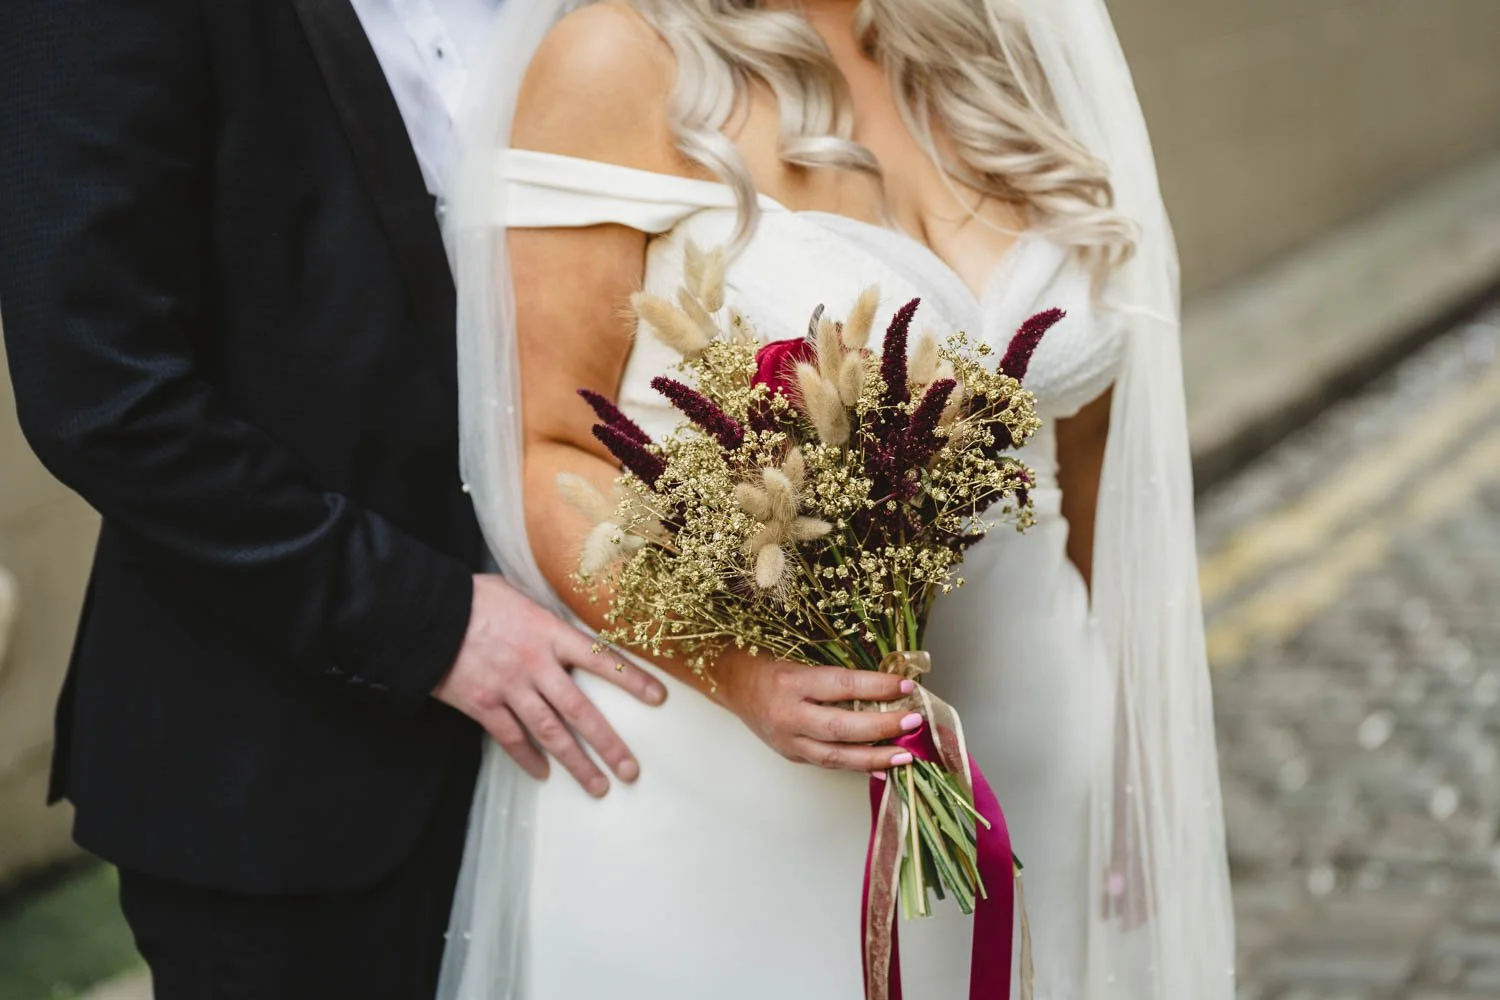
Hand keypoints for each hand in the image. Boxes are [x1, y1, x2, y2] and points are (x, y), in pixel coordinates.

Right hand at [434, 574, 666, 796]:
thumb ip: (544, 617)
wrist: (424, 613)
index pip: (602, 659)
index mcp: (550, 633)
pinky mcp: (482, 705)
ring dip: (576, 762)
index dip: (632, 680)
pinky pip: (511, 739)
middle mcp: (536, 664)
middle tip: (630, 771)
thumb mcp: (518, 595)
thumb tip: (562, 628)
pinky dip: (528, 759)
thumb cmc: (472, 597)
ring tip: (598, 786)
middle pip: (580, 710)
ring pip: (550, 733)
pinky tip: (544, 775)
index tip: (659, 698)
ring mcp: (509, 688)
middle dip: (608, 743)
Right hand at [716, 654, 922, 771]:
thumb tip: (886, 684)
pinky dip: (858, 765)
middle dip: (882, 725)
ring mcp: (789, 740)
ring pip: (837, 756)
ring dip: (875, 756)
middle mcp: (789, 714)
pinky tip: (883, 765)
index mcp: (791, 682)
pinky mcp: (793, 755)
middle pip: (842, 727)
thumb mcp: (801, 660)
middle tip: (913, 720)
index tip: (906, 685)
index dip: (877, 687)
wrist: (733, 686)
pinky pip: (830, 763)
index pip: (842, 686)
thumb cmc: (771, 665)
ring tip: (905, 753)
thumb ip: (837, 675)